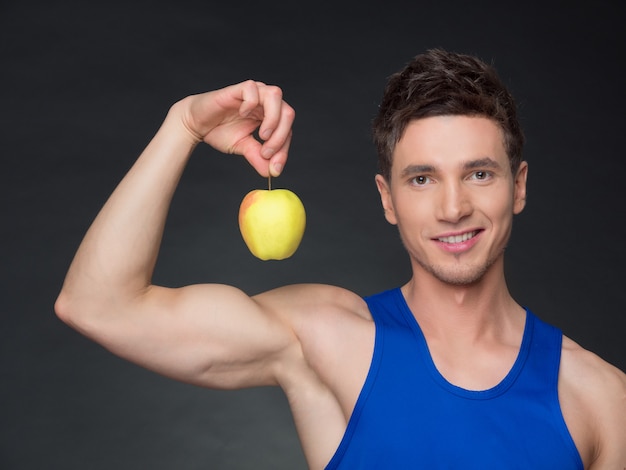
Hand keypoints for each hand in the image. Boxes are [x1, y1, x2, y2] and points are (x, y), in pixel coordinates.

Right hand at [179, 80, 294, 176]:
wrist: (197, 123)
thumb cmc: (220, 131)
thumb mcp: (243, 148)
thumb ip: (258, 158)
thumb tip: (272, 173)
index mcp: (270, 115)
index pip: (287, 130)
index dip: (284, 149)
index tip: (274, 167)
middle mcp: (265, 102)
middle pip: (288, 112)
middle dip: (281, 136)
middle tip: (266, 153)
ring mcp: (253, 93)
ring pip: (275, 95)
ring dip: (273, 119)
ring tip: (261, 136)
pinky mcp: (238, 88)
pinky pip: (252, 88)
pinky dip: (251, 103)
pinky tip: (242, 114)